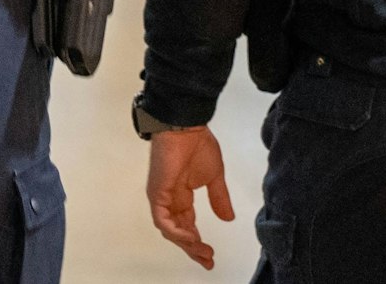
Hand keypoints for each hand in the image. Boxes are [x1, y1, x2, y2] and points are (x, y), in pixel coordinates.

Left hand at [147, 125, 233, 271]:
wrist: (186, 126)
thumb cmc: (197, 144)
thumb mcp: (214, 177)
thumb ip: (219, 198)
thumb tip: (228, 218)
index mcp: (181, 195)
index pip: (187, 225)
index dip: (198, 242)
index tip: (210, 255)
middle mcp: (169, 198)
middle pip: (178, 231)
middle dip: (193, 249)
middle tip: (207, 260)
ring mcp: (161, 196)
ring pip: (170, 230)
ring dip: (186, 244)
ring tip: (202, 252)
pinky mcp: (157, 192)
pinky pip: (163, 220)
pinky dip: (176, 232)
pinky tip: (191, 238)